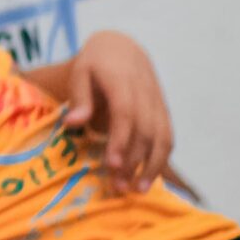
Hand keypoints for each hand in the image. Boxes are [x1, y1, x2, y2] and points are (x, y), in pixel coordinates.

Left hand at [65, 31, 174, 191]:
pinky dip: (161, 159)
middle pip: (145, 130)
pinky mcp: (164, 112)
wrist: (123, 48)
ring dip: (152, 165)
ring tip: (137, 190)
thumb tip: (72, 123)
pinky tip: (149, 178)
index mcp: (123, 80)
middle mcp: (146, 92)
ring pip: (162, 137)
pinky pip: (168, 137)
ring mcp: (158, 103)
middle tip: (118, 186)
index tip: (111, 165)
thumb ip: (79, 97)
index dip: (120, 140)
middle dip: (134, 160)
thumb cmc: (96, 62)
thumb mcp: (81, 72)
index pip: (125, 113)